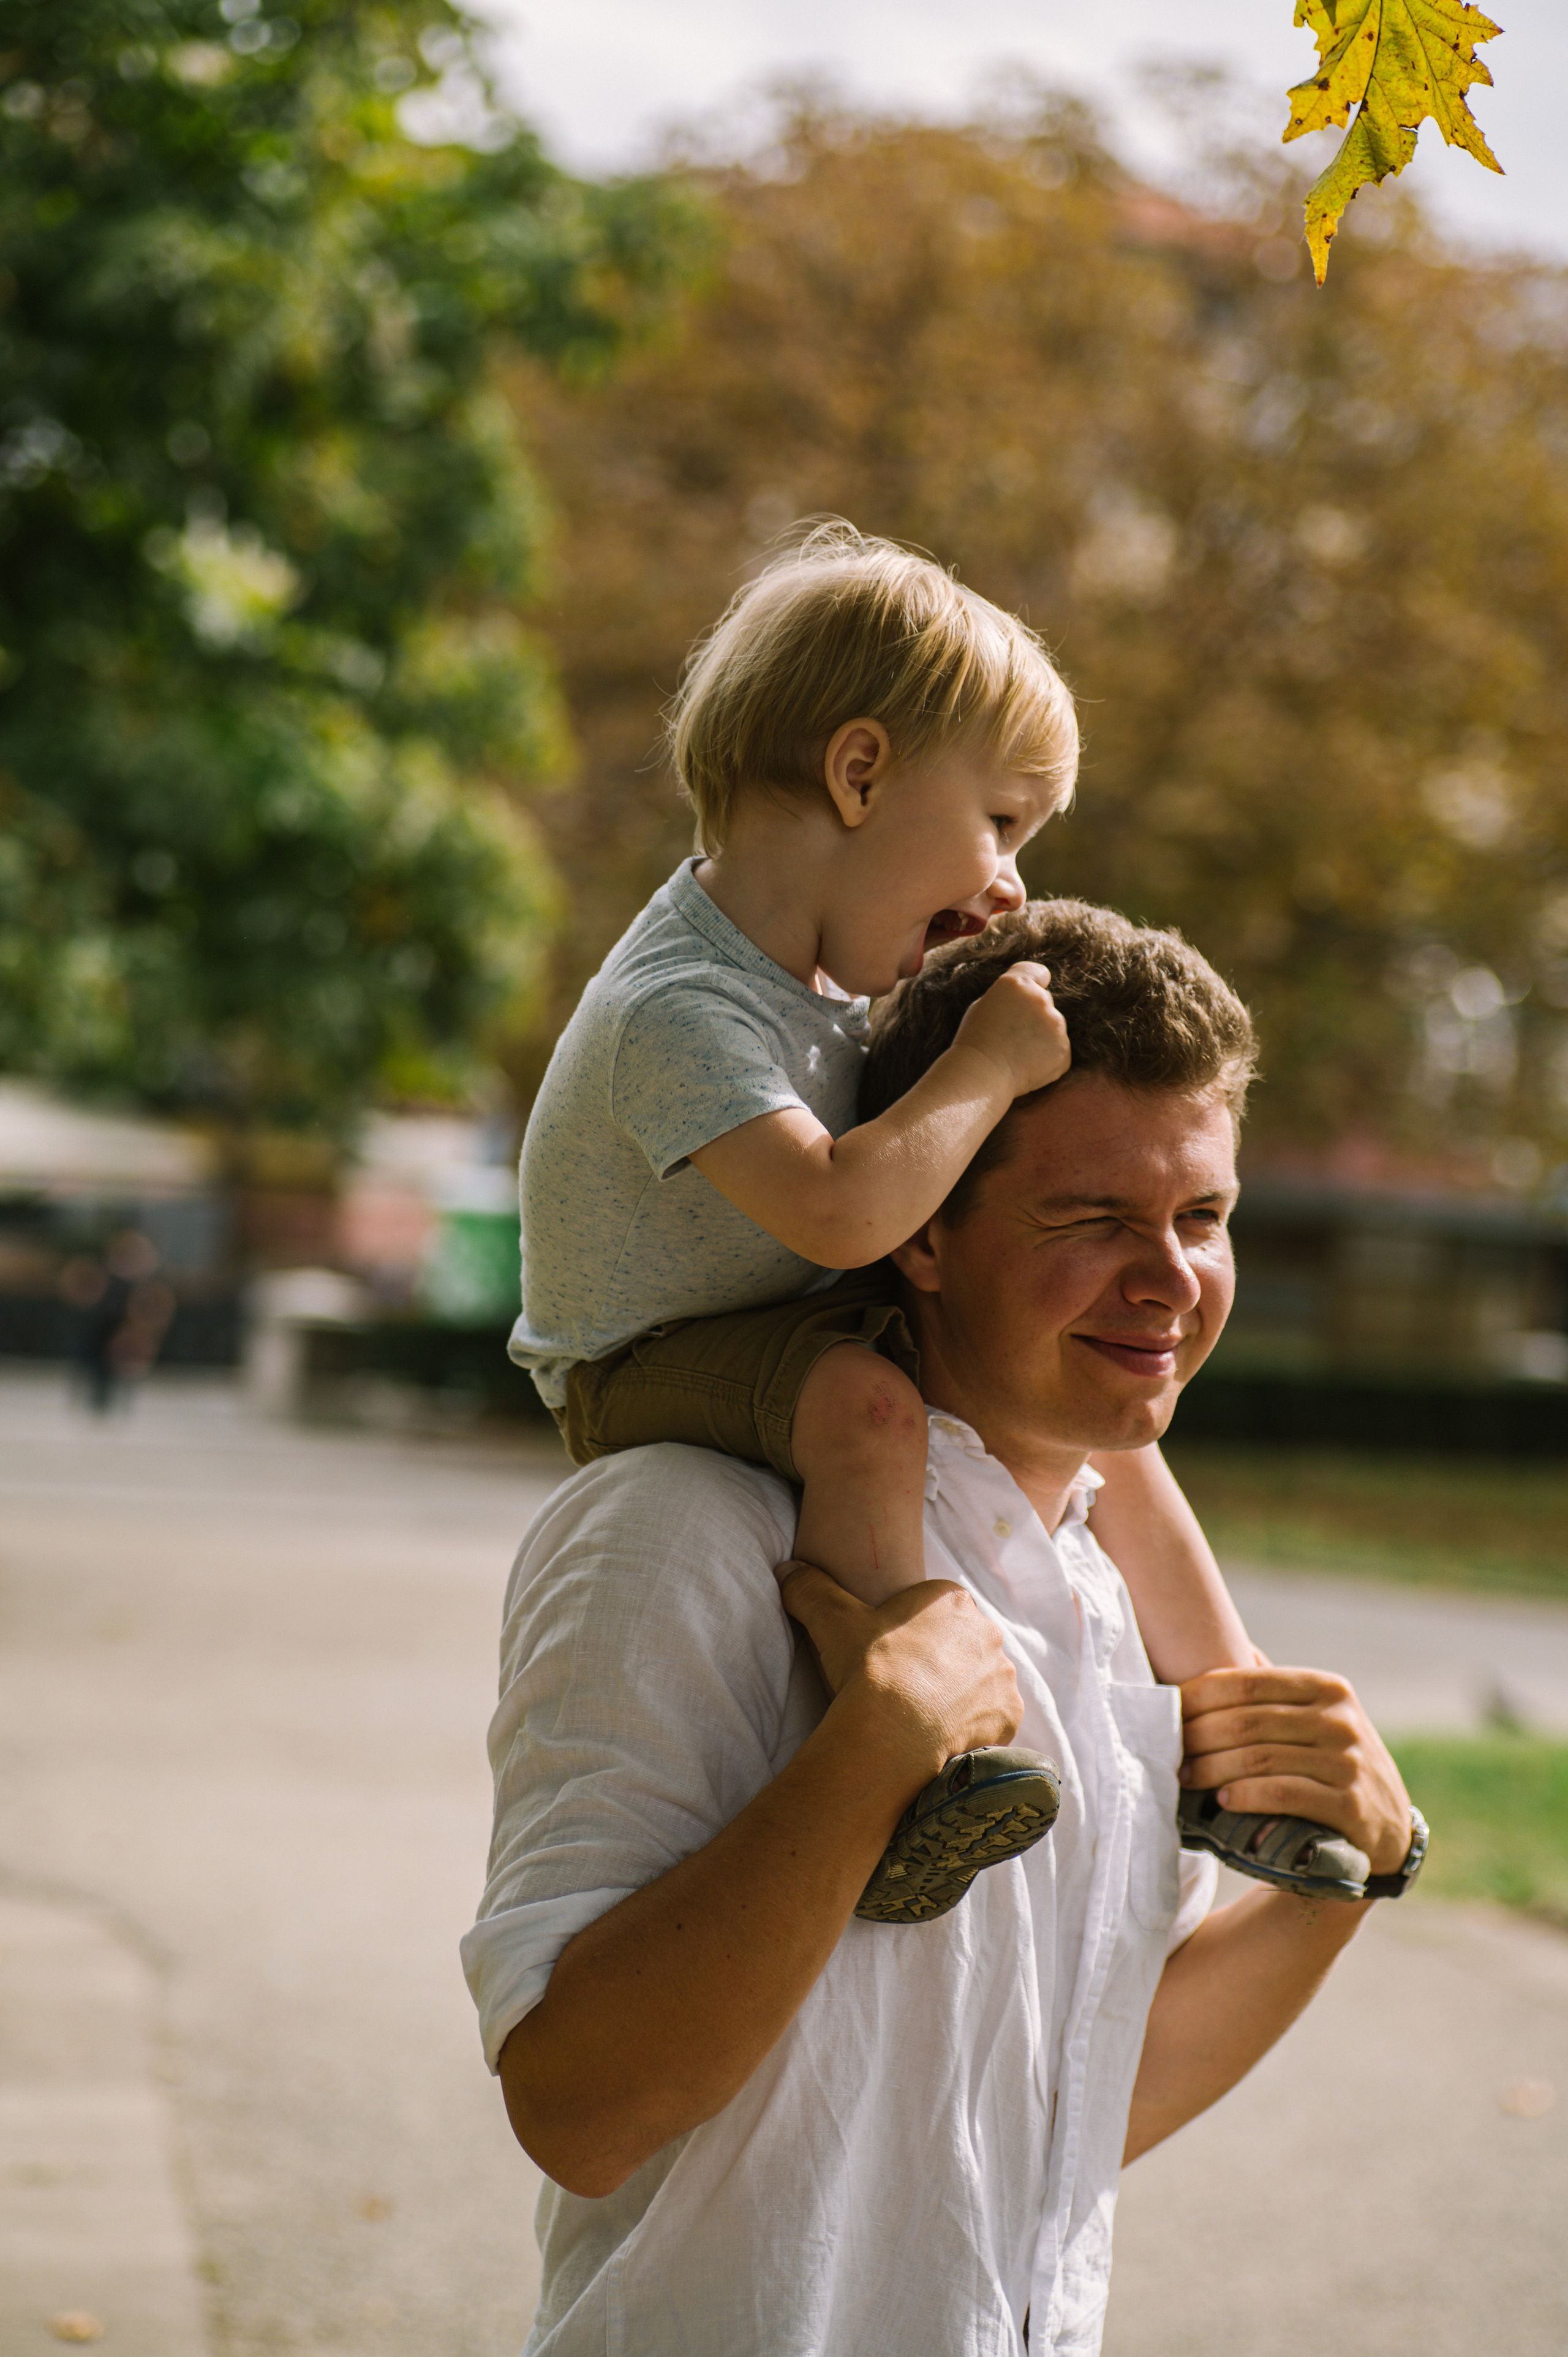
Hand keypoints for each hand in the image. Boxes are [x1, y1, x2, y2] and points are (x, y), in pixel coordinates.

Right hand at [777, 1560, 1023, 1790]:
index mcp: (951, 1600)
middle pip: (962, 1645)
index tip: (891, 1658)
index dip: (911, 1636)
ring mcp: (1002, 1674)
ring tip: (924, 1715)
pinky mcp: (1009, 1713)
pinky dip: (974, 1725)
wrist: (892, 1733)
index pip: (936, 1612)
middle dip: (940, 1663)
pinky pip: (994, 1716)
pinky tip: (944, 1734)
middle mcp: (986, 1632)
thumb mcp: (831, 1619)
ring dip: (960, 1694)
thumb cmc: (867, 1670)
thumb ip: (809, 1588)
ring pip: (980, 1680)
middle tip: (906, 1688)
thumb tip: (786, 1568)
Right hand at [951, 962, 1070, 1098]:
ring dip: (1041, 1036)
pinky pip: (1058, 1049)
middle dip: (1033, 1015)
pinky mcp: (1063, 1049)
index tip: (1026, 997)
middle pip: (1044, 1002)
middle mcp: (1041, 999)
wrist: (981, 1074)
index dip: (1034, 984)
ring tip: (1017, 1053)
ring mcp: (1055, 1024)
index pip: (1039, 973)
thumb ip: (1010, 997)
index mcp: (1017, 984)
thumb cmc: (974, 1040)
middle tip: (1012, 1035)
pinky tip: (1026, 1064)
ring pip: (1053, 1026)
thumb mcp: (984, 1005)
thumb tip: (1025, 1000)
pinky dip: (1047, 1057)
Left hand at [1179, 1666, 1412, 1877]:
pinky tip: (1222, 1800)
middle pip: (1246, 1720)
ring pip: (1258, 1758)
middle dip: (1197, 1736)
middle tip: (1169, 1751)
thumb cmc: (1332, 1762)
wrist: (1389, 1825)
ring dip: (1211, 1768)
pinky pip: (1283, 1795)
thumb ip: (1274, 1686)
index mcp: (1327, 1688)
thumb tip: (1227, 1644)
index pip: (1246, 1681)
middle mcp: (1340, 1719)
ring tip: (1185, 1777)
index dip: (1198, 1695)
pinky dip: (1245, 1795)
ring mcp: (1348, 1762)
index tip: (1168, 1710)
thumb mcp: (1317, 1715)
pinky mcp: (1349, 1805)